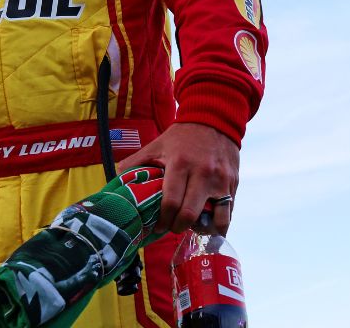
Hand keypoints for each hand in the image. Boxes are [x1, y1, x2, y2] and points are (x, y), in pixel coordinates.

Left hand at [117, 122, 239, 234]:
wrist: (215, 119)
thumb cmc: (182, 136)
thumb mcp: (157, 145)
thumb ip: (135, 162)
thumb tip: (115, 178)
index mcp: (180, 164)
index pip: (171, 202)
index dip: (163, 220)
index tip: (158, 227)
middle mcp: (203, 174)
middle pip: (190, 214)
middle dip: (178, 227)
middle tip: (172, 228)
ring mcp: (221, 180)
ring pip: (217, 219)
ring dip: (203, 230)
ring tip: (194, 228)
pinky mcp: (233, 184)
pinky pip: (229, 212)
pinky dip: (219, 222)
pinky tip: (209, 222)